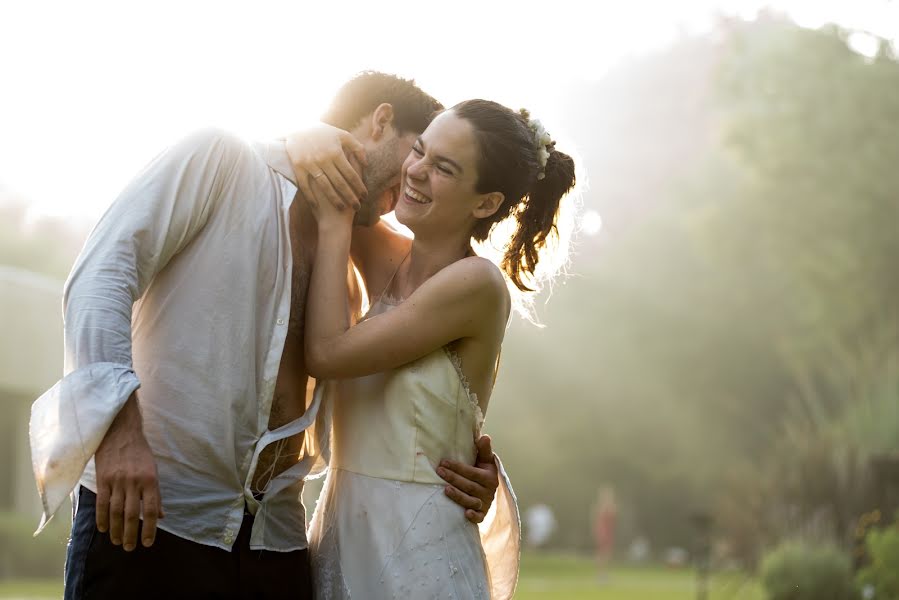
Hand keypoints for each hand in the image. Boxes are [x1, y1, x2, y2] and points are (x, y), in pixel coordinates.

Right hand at [94, 393, 162, 550]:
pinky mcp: (103, 479)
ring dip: (115, 530)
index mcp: (150, 480)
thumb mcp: (153, 471)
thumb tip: (161, 516)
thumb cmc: (140, 453)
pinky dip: (102, 518)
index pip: (151, 510)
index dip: (150, 528)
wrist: (121, 432)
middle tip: (129, 548)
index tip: (148, 543)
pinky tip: (103, 529)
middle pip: (131, 515)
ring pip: (115, 512)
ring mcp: (117, 481)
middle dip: (130, 534)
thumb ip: (155, 494)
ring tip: (116, 542)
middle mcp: (134, 482)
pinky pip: (102, 503)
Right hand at [285, 124, 366, 210]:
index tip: (365, 196)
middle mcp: (324, 159)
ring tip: (342, 208)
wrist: (296, 128)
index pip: (351, 174)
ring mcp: (310, 164)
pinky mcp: (298, 167)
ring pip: (325, 186)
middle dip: (350, 196)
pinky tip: (317, 206)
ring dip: (334, 199)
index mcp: (336, 152)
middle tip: (357, 206)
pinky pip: (305, 186)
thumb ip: (357, 148)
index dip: (359, 186)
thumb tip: (366, 164)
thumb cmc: (323, 133)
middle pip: (340, 183)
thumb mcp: (342, 135)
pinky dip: (310, 196)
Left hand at [438, 434, 498, 523]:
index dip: (458, 467)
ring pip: (471, 501)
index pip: (472, 472)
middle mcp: (488, 491)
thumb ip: (484, 450)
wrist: (489, 492)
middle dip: (454, 478)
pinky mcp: (482, 514)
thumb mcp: (486, 461)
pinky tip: (465, 513)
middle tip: (439, 471)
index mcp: (489, 477)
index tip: (444, 462)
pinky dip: (474, 516)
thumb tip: (485, 437)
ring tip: (445, 489)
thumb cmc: (483, 473)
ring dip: (459, 496)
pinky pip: (479, 517)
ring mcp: (485, 503)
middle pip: (469, 486)